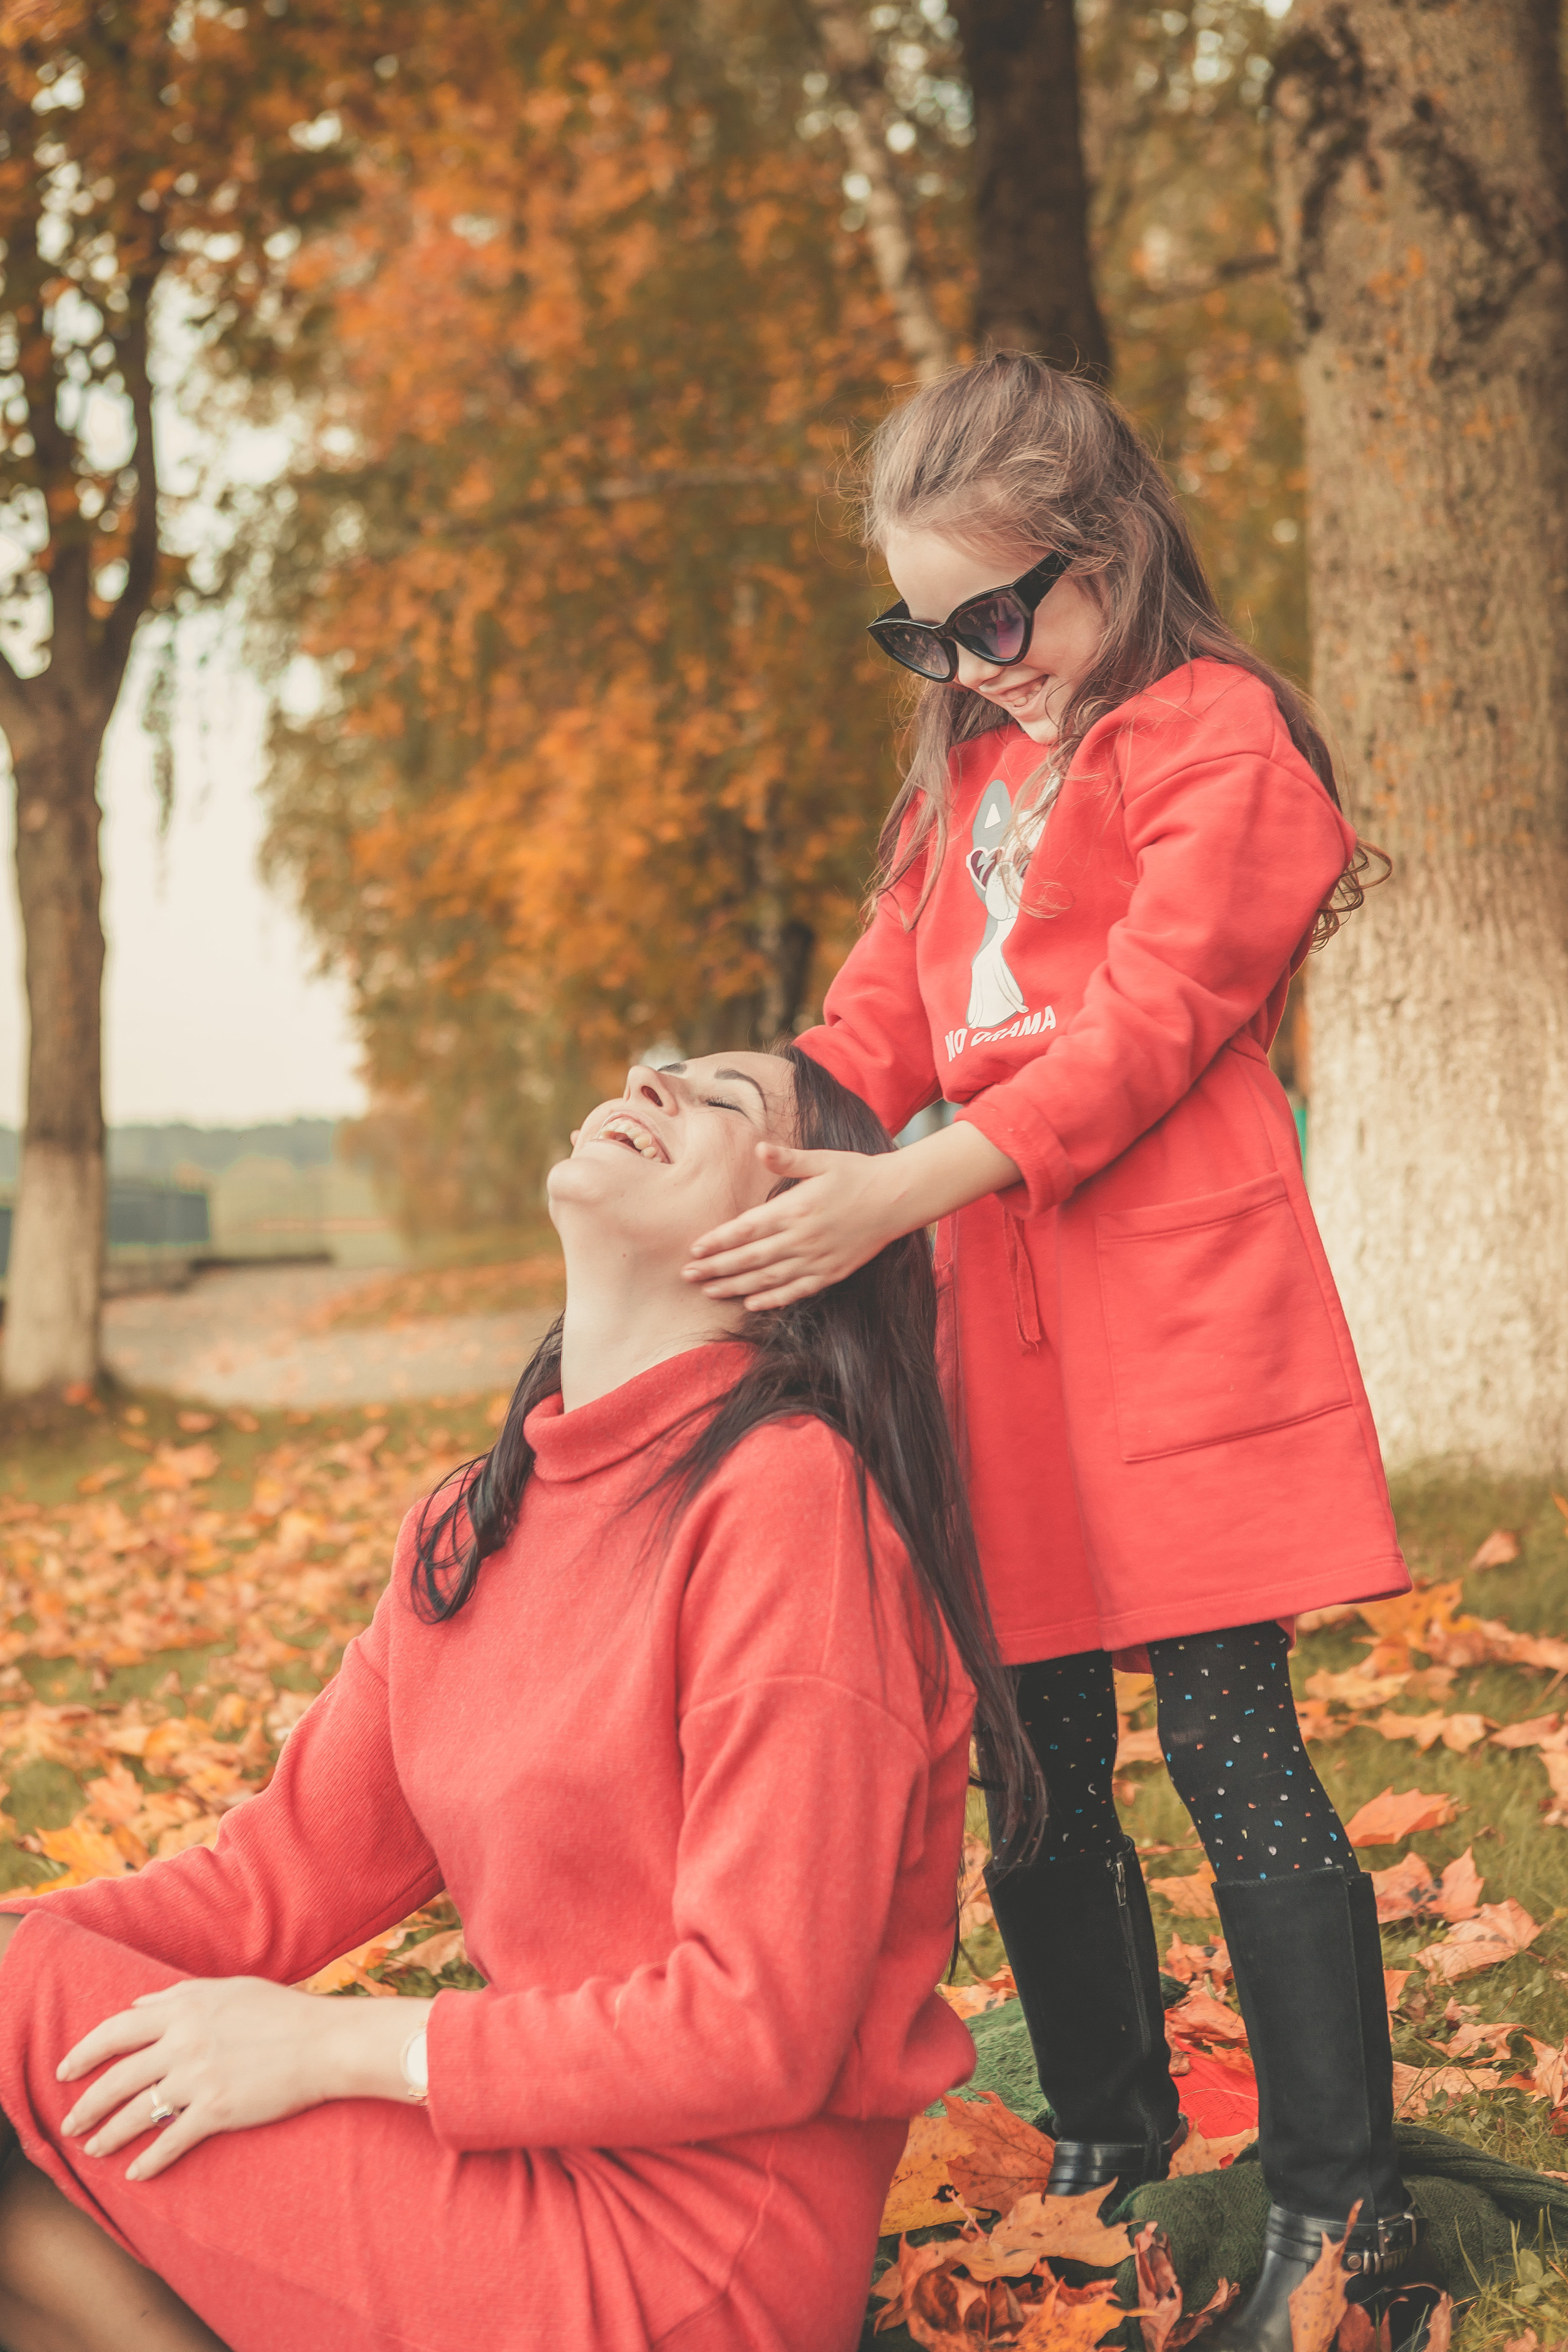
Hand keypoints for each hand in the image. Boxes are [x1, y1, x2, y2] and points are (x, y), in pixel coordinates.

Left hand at [57, 1976, 431, 2181]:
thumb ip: (180, 1996)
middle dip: (86, 2104)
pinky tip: (135, 2174)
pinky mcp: (216, 2111)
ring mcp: (198, 2077)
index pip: (115, 2030)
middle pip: (116, 2077)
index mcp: (184, 2008)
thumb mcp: (228, 1989)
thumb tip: (140, 2005)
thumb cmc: (282, 2011)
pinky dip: (148, 2162)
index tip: (65, 2070)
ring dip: (108, 2135)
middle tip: (69, 2123)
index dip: (83, 2052)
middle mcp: (183, 2042)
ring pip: (135, 2113)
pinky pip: (169, 2142)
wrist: (324, 2042)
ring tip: (93, 2149)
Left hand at [684, 1143, 910, 1307]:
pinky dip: (772, 1300)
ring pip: (768, 1278)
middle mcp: (802, 1238)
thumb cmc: (857, 1174)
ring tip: (709, 1292)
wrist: (897, 1199)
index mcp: (795, 1208)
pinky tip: (751, 1304)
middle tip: (687, 1276)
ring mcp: (817, 1259)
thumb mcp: (823, 1159)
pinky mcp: (831, 1273)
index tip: (694, 1250)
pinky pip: (796, 1291)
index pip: (746, 1229)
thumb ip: (788, 1158)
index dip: (718, 1241)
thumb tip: (760, 1148)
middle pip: (750, 1258)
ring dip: (735, 1287)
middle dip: (716, 1268)